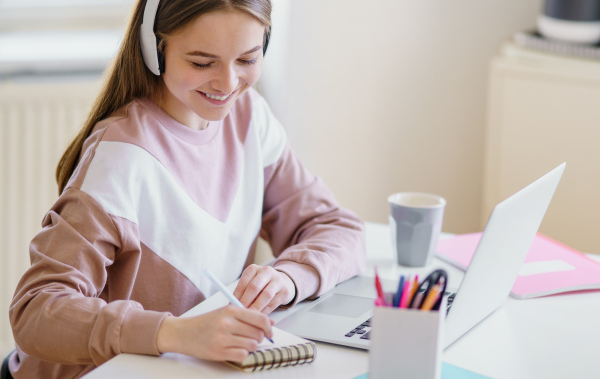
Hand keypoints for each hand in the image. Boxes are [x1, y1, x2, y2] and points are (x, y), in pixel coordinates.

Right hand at [156, 305, 273, 362]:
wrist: (182, 333)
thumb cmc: (206, 322)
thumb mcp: (226, 313)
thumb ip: (248, 316)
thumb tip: (271, 322)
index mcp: (230, 310)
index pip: (259, 318)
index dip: (268, 327)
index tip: (269, 332)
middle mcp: (226, 323)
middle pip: (257, 333)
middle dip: (259, 338)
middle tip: (252, 338)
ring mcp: (222, 339)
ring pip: (251, 345)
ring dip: (251, 346)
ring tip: (242, 343)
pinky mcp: (218, 352)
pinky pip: (242, 355)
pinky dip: (243, 354)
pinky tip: (235, 350)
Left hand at [233, 265, 295, 313]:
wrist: (282, 282)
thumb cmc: (262, 285)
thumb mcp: (251, 283)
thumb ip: (243, 293)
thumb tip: (233, 306)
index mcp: (254, 269)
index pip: (244, 282)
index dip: (237, 296)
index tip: (232, 306)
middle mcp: (266, 271)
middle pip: (254, 287)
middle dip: (246, 302)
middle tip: (241, 312)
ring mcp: (277, 280)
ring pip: (266, 295)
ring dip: (256, 307)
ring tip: (250, 315)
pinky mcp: (285, 291)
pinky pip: (273, 303)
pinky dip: (265, 311)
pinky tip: (259, 316)